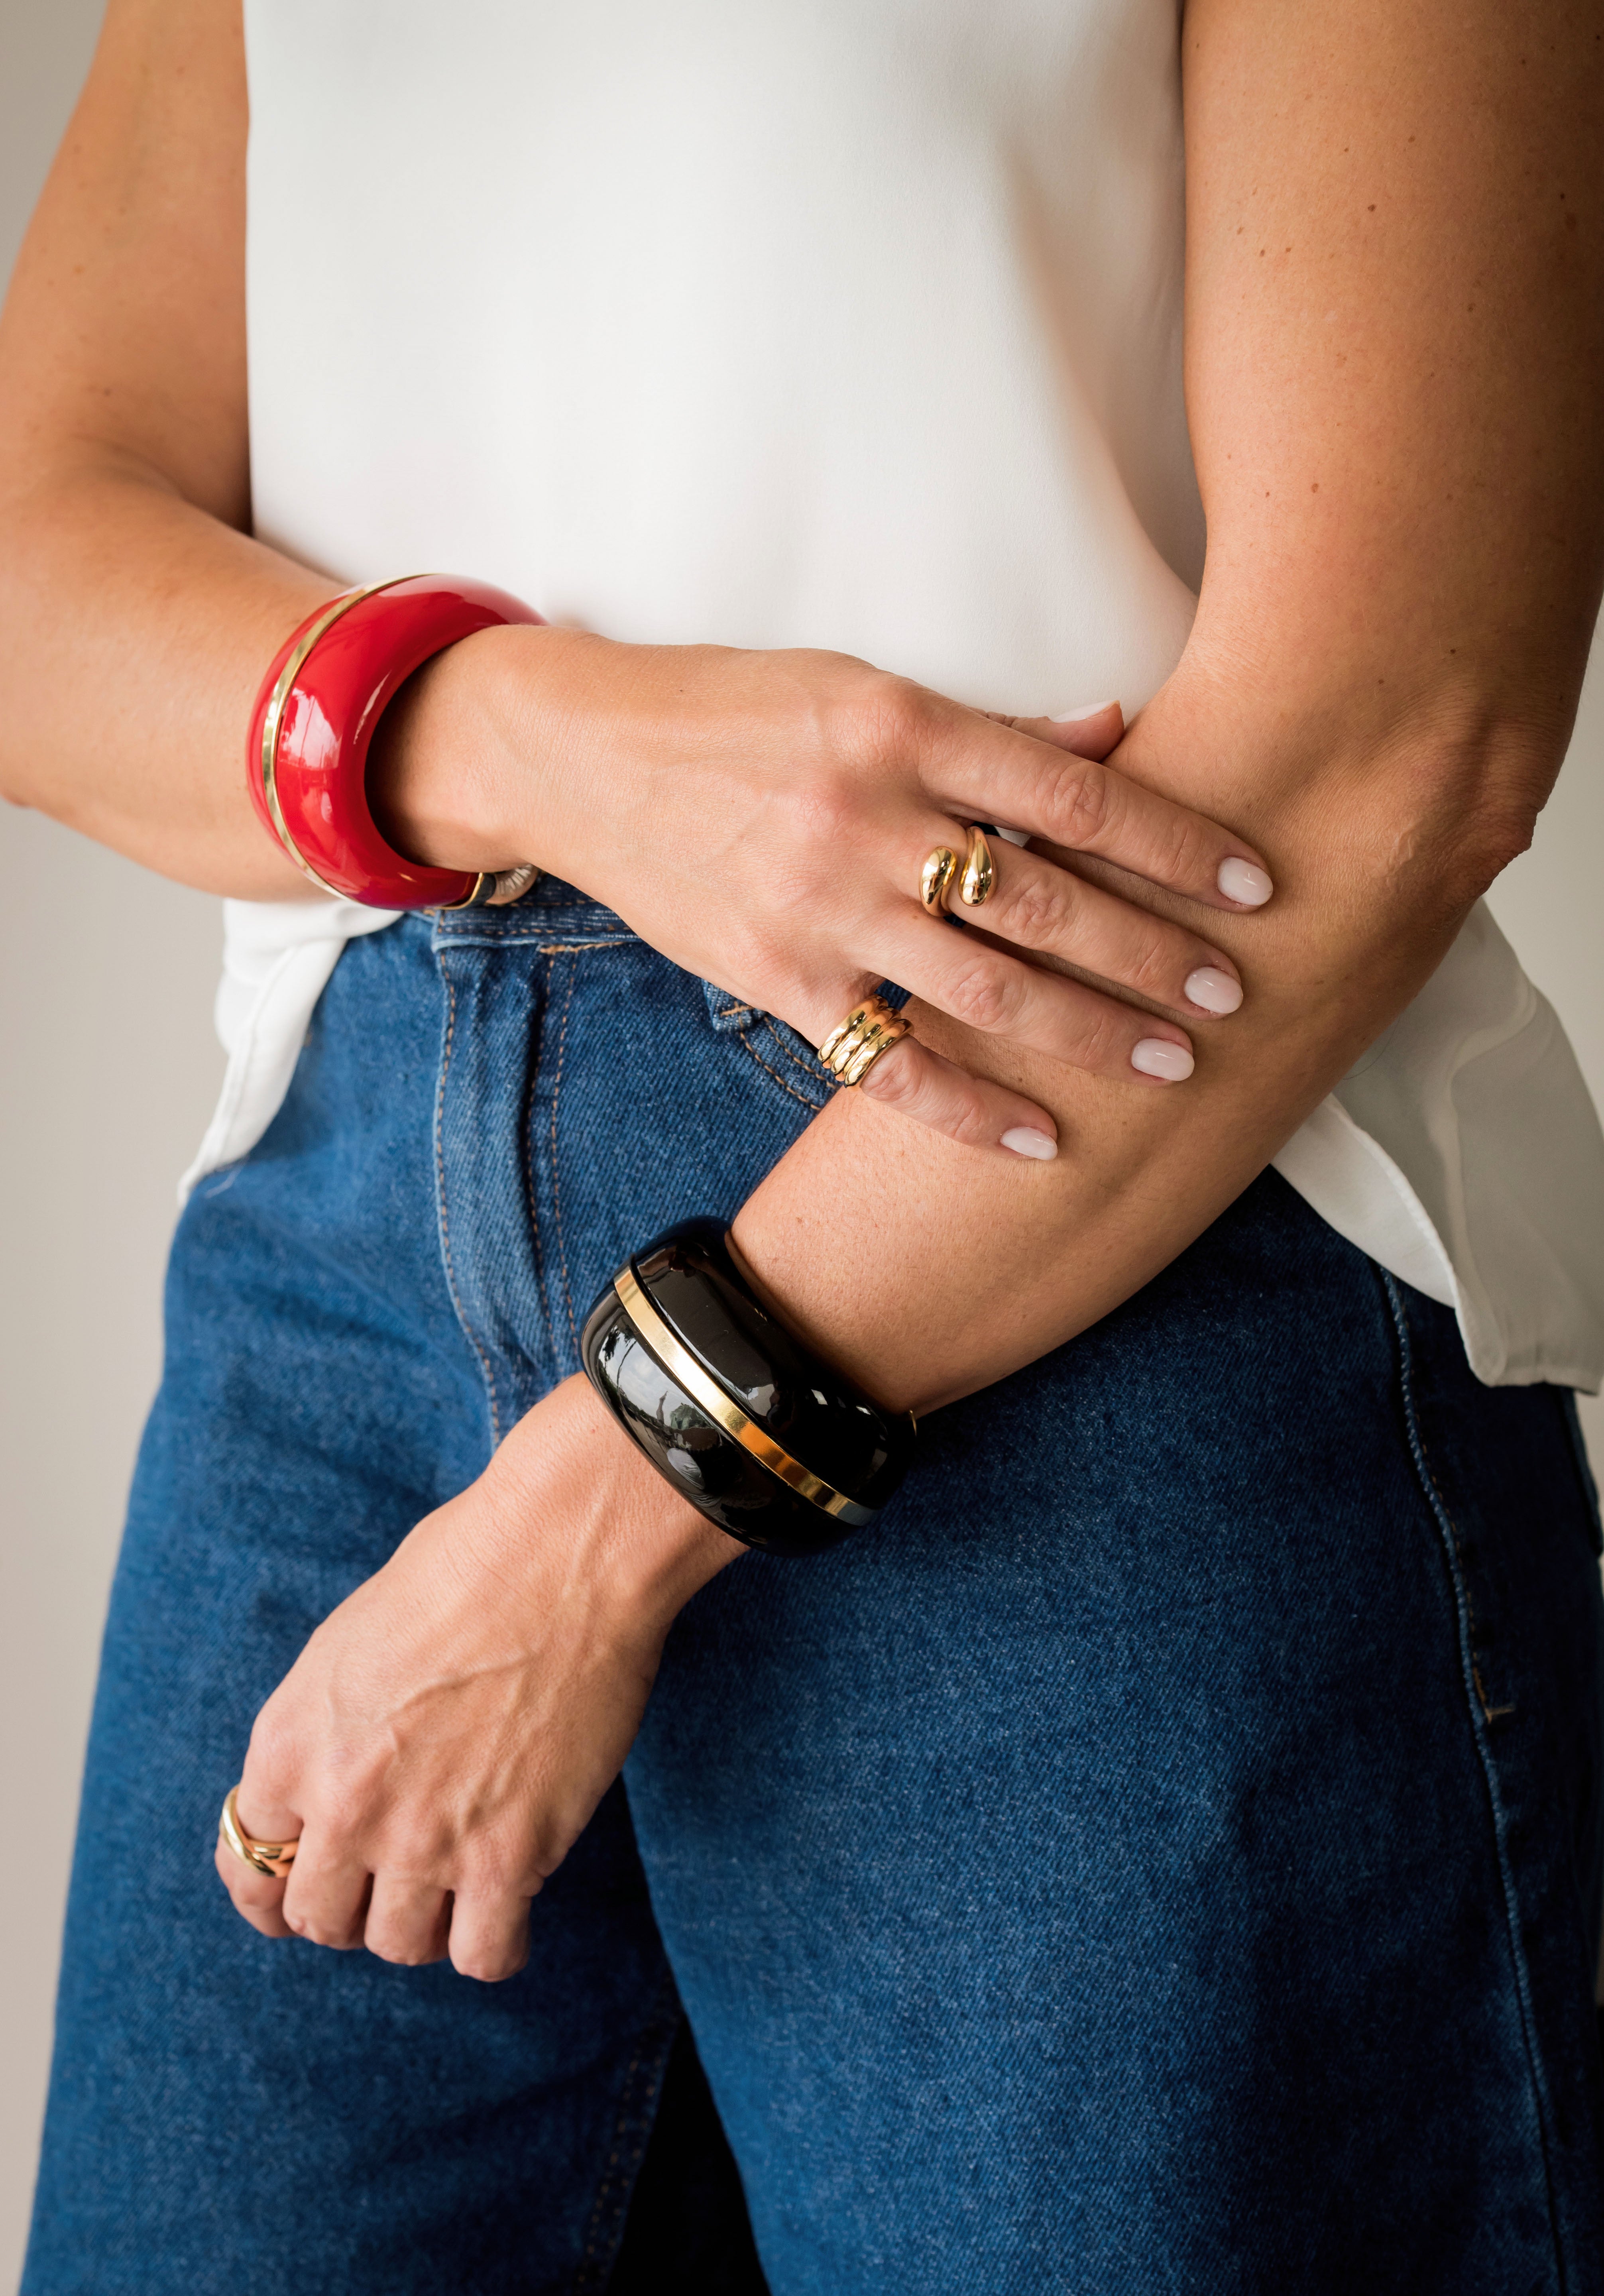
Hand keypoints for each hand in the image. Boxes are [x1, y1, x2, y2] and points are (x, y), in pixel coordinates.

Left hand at [215, 1377, 736, 1979]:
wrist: (556, 1558)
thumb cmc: (460, 1571)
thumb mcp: (346, 1645)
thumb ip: (323, 1729)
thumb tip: (331, 1791)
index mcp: (288, 1744)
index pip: (250, 1860)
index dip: (281, 1877)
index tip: (309, 1882)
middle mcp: (342, 1805)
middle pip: (319, 1918)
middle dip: (353, 1905)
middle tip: (395, 1878)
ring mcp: (423, 1840)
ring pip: (396, 1945)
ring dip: (423, 1924)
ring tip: (457, 1887)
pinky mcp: (507, 1856)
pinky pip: (482, 1955)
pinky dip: (492, 1945)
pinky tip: (508, 1907)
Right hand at [370, 632, 1273, 1155]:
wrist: (578, 757)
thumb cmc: (732, 713)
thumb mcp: (857, 686)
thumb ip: (986, 731)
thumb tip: (1118, 733)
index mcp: (900, 723)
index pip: (1074, 794)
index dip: (1178, 842)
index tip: (1255, 883)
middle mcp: (865, 815)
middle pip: (1046, 902)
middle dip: (1154, 955)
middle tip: (1235, 995)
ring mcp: (816, 906)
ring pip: (984, 989)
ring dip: (1089, 1036)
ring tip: (1171, 1067)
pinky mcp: (770, 978)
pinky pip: (884, 1063)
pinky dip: (966, 1110)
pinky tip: (1040, 1140)